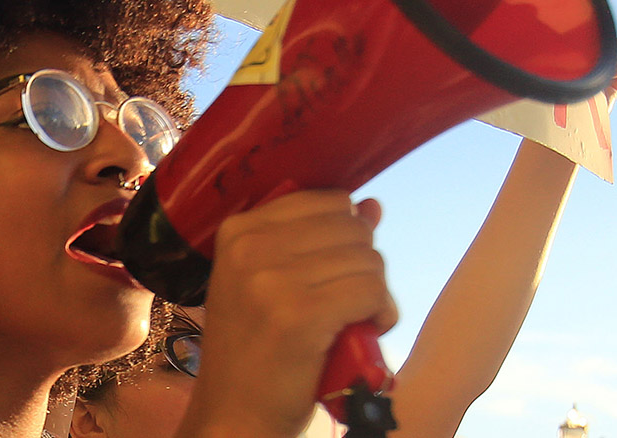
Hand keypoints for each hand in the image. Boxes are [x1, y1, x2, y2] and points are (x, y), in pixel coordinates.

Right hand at [179, 191, 396, 437]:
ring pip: (367, 259)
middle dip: (364, 264)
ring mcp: (272, 280)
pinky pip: (371, 290)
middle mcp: (250, 248)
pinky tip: (366, 330)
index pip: (325, 200)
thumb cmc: (256, 350)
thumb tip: (372, 205)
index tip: (334, 271)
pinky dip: (382, 312)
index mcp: (238, 231)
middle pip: (351, 226)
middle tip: (348, 300)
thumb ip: (318, 240)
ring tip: (354, 320)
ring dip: (375, 292)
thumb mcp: (269, 283)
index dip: (346, 235)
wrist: (234, 415)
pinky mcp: (300, 315)